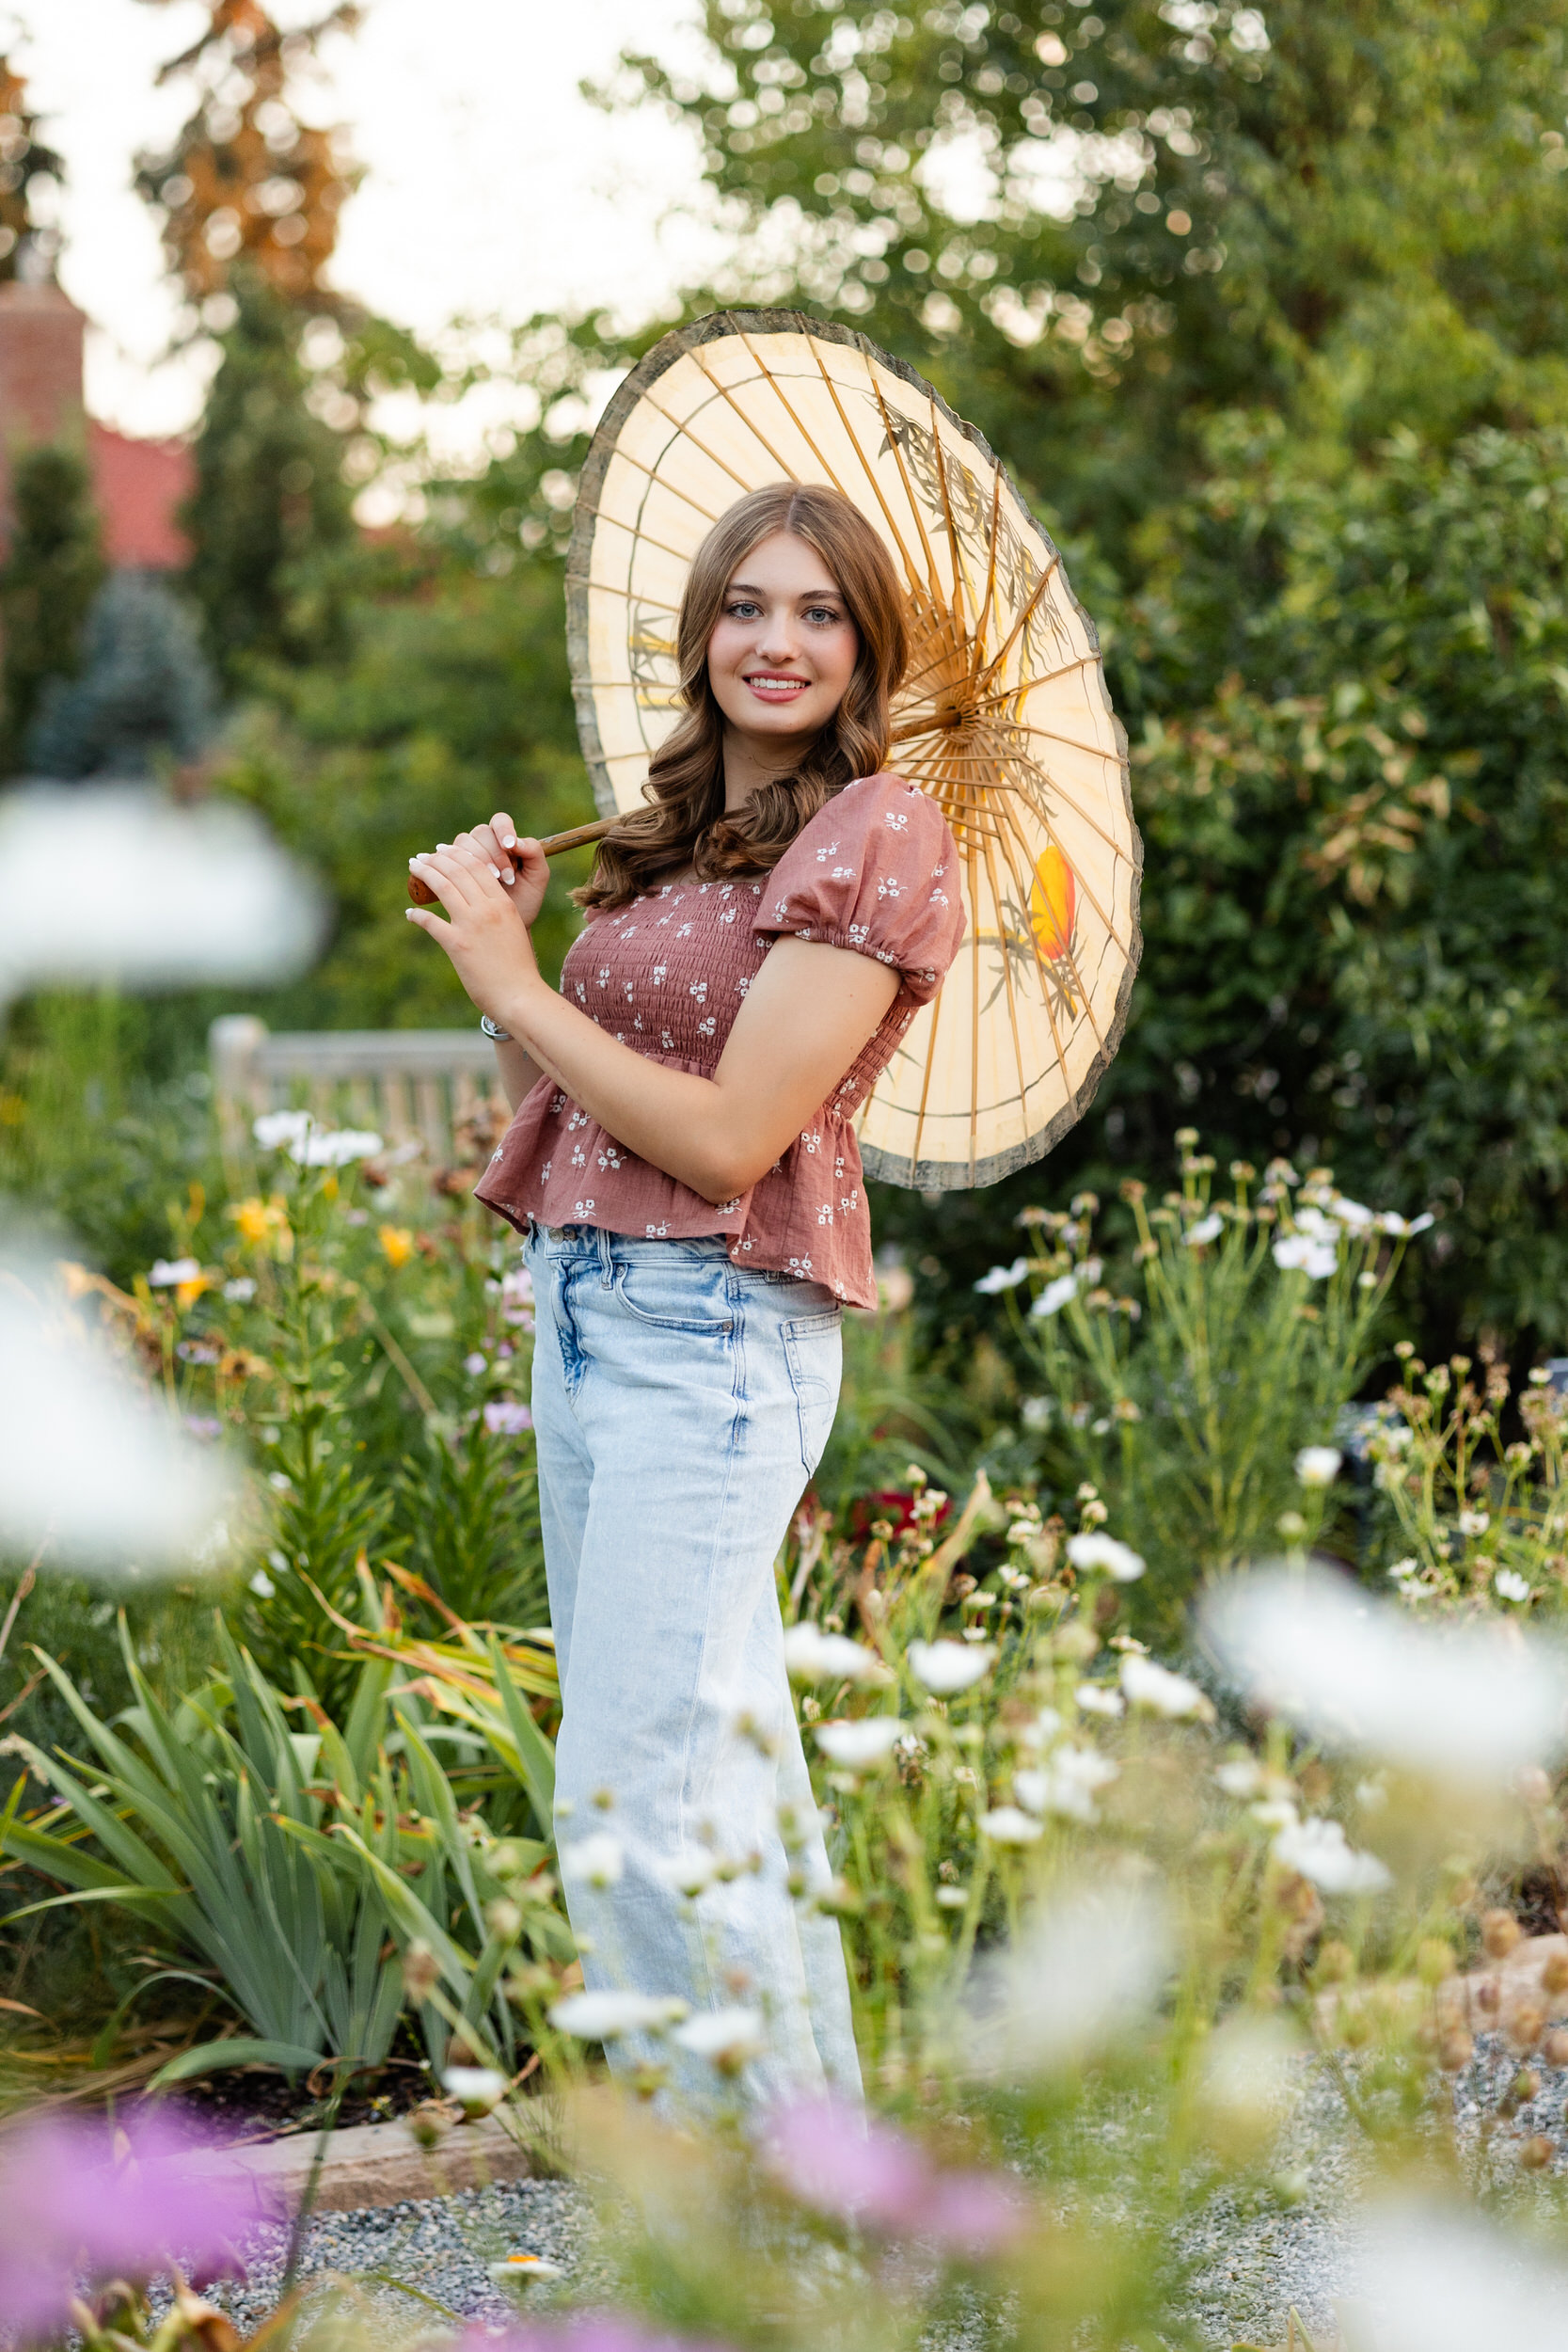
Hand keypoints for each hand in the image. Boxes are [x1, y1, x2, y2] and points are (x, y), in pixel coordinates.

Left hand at [405, 834, 544, 1023]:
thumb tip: (476, 904)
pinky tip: (410, 914)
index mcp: (504, 903)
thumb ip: (496, 913)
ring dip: (425, 873)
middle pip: (457, 871)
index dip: (457, 854)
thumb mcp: (512, 930)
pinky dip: (418, 915)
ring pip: (443, 887)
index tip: (443, 850)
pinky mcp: (457, 945)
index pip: (477, 866)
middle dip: (436, 859)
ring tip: (413, 867)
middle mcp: (488, 909)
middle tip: (422, 856)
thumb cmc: (518, 968)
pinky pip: (431, 922)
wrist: (519, 995)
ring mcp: (472, 926)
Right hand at [412, 811, 550, 929]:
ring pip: (463, 843)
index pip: (500, 821)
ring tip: (492, 881)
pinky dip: (454, 866)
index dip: (503, 829)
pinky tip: (463, 879)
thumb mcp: (538, 877)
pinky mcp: (452, 869)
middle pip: (481, 833)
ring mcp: (466, 855)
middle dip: (493, 852)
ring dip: (476, 859)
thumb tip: (516, 840)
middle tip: (505, 876)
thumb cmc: (525, 899)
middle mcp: (484, 843)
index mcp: (505, 839)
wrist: (508, 924)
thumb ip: (534, 853)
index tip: (510, 846)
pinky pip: (446, 858)